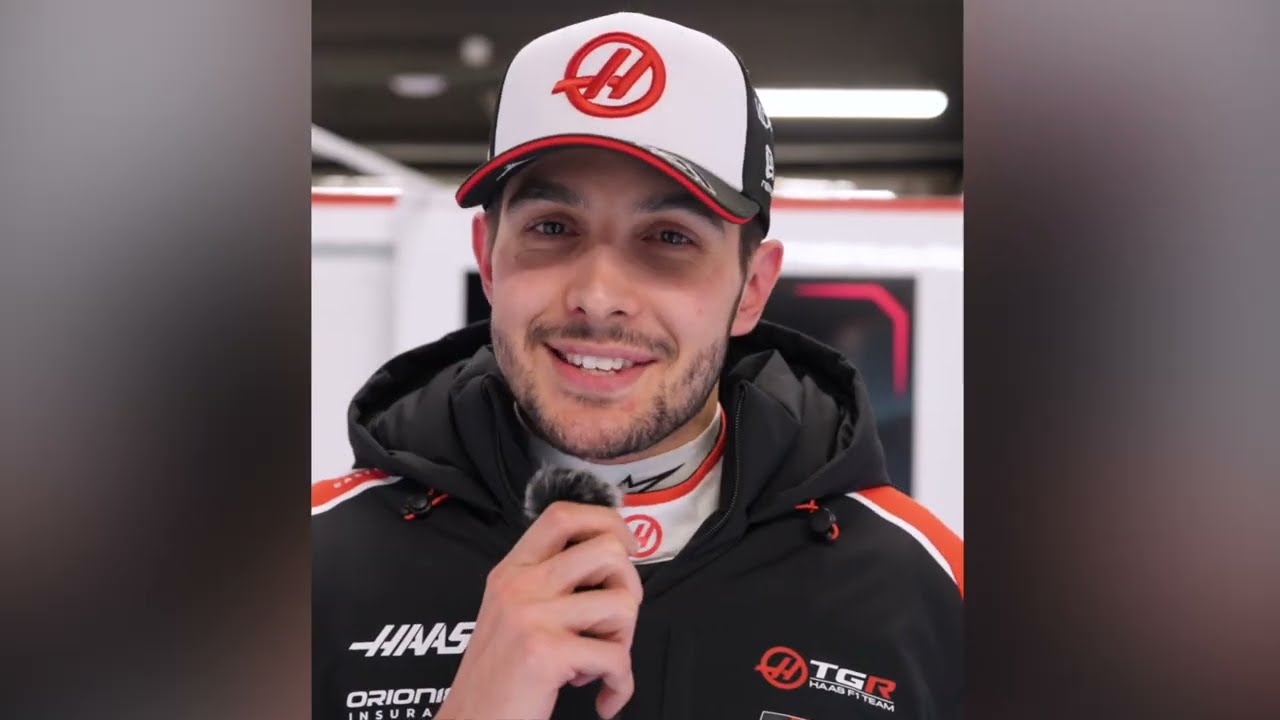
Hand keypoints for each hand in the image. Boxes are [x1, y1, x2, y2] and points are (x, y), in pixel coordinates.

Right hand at [437, 501, 642, 719]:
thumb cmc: (499, 679)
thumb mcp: (512, 614)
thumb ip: (551, 585)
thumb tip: (612, 563)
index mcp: (513, 570)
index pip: (563, 515)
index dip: (607, 521)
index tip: (627, 547)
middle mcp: (520, 585)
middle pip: (607, 550)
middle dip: (629, 587)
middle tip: (614, 622)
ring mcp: (531, 616)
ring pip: (622, 603)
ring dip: (624, 641)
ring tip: (599, 661)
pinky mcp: (545, 653)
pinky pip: (616, 657)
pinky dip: (620, 685)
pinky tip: (603, 696)